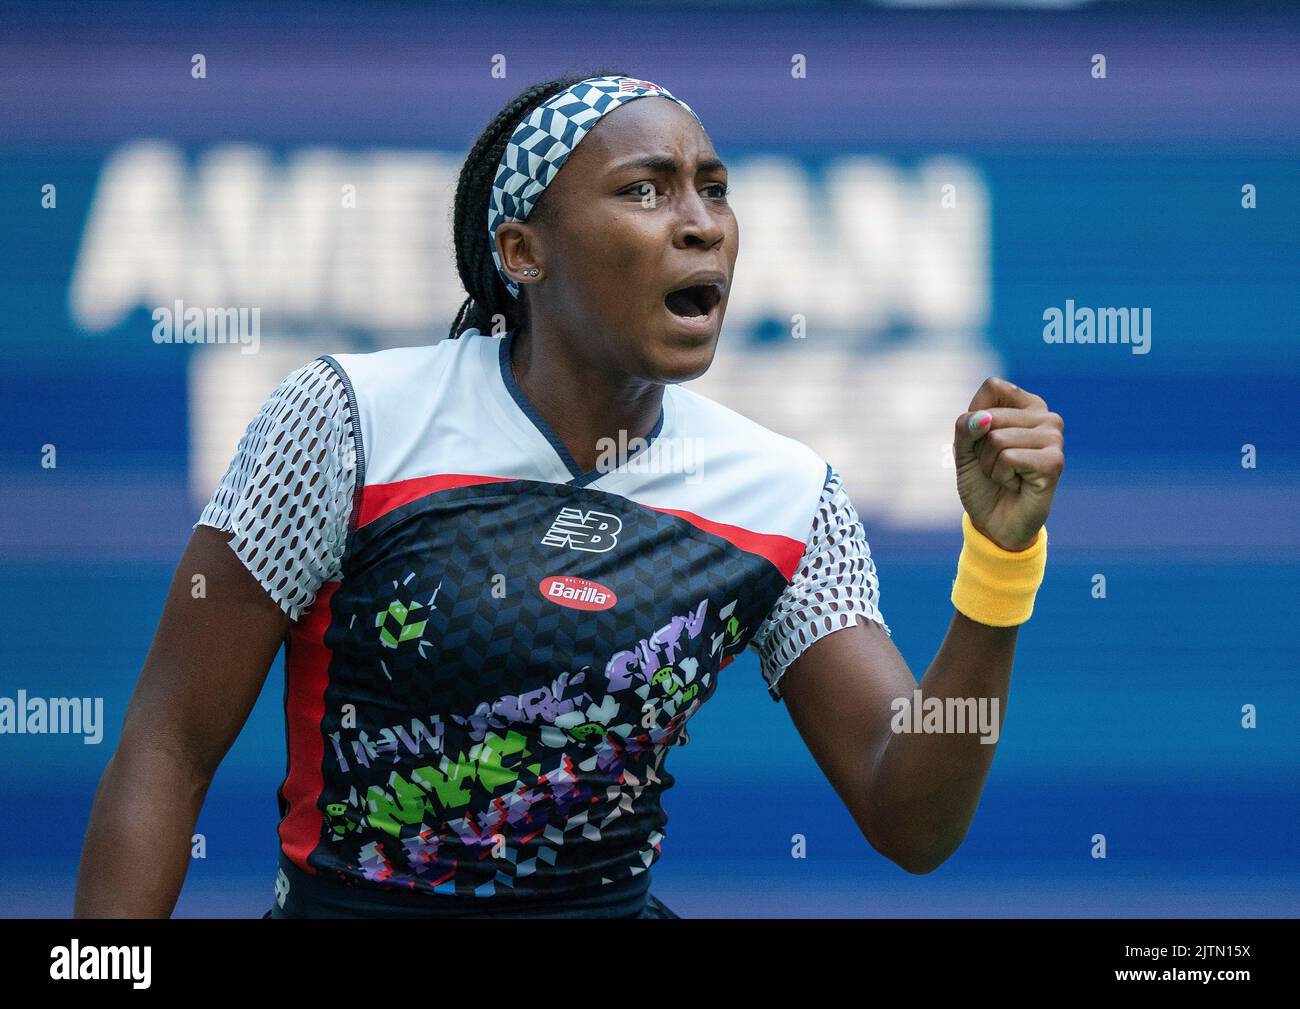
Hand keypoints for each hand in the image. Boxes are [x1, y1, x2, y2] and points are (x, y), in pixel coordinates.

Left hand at [952, 377, 1063, 550]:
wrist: (993, 523)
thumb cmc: (982, 482)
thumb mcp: (963, 448)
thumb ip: (966, 425)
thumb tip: (984, 420)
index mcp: (1028, 405)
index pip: (993, 387)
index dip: (975, 418)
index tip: (984, 442)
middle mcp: (1047, 417)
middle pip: (990, 415)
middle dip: (980, 447)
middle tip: (995, 466)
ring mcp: (1054, 438)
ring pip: (996, 438)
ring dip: (989, 464)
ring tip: (1005, 476)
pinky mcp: (1054, 461)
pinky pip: (1008, 457)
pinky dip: (1000, 475)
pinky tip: (1015, 484)